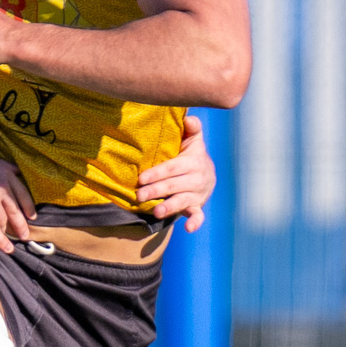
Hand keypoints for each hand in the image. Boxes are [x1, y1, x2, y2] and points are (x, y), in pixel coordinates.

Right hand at [0, 150, 36, 254]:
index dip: (28, 205)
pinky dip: (1, 242)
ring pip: (4, 220)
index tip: (31, 215)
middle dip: (22, 224)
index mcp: (4, 170)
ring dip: (8, 232)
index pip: (22, 190)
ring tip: (11, 241)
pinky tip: (7, 249)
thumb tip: (13, 169)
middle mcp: (1, 184)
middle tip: (26, 234)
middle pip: (16, 208)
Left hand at [136, 114, 215, 231]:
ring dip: (170, 207)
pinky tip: (188, 228)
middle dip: (156, 190)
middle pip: (174, 185)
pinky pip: (199, 215)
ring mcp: (197, 194)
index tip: (141, 178)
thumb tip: (189, 118)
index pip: (173, 167)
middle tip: (139, 195)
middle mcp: (196, 178)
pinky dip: (195, 222)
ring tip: (157, 212)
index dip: (158, 173)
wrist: (207, 173)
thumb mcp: (192, 140)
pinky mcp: (198, 206)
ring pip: (183, 201)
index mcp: (193, 161)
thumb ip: (191, 128)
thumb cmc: (191, 153)